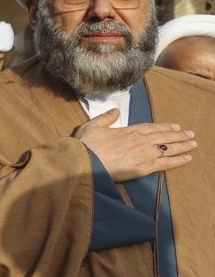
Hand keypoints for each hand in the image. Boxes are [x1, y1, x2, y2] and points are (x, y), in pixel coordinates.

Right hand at [74, 109, 195, 182]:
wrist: (84, 161)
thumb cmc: (85, 145)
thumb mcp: (92, 126)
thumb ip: (106, 117)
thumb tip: (116, 110)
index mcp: (128, 130)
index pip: (152, 127)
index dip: (165, 127)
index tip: (175, 126)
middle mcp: (140, 140)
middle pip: (164, 136)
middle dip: (179, 135)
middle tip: (191, 134)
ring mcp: (144, 153)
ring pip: (168, 148)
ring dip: (183, 145)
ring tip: (193, 144)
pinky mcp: (145, 167)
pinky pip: (166, 163)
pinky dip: (178, 160)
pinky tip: (188, 158)